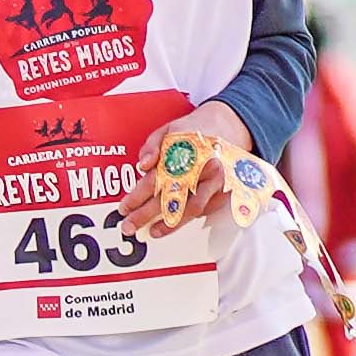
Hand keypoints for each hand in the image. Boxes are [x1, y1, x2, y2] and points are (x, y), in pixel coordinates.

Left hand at [124, 102, 262, 237]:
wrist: (231, 124)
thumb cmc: (196, 129)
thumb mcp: (169, 129)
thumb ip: (152, 146)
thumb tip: (142, 166)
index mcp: (183, 154)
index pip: (153, 182)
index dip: (136, 198)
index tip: (124, 208)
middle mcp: (201, 169)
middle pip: (170, 200)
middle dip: (146, 216)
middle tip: (130, 226)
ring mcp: (216, 182)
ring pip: (191, 210)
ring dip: (170, 224)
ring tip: (154, 231)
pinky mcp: (227, 190)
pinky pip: (206, 209)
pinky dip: (190, 217)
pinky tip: (177, 221)